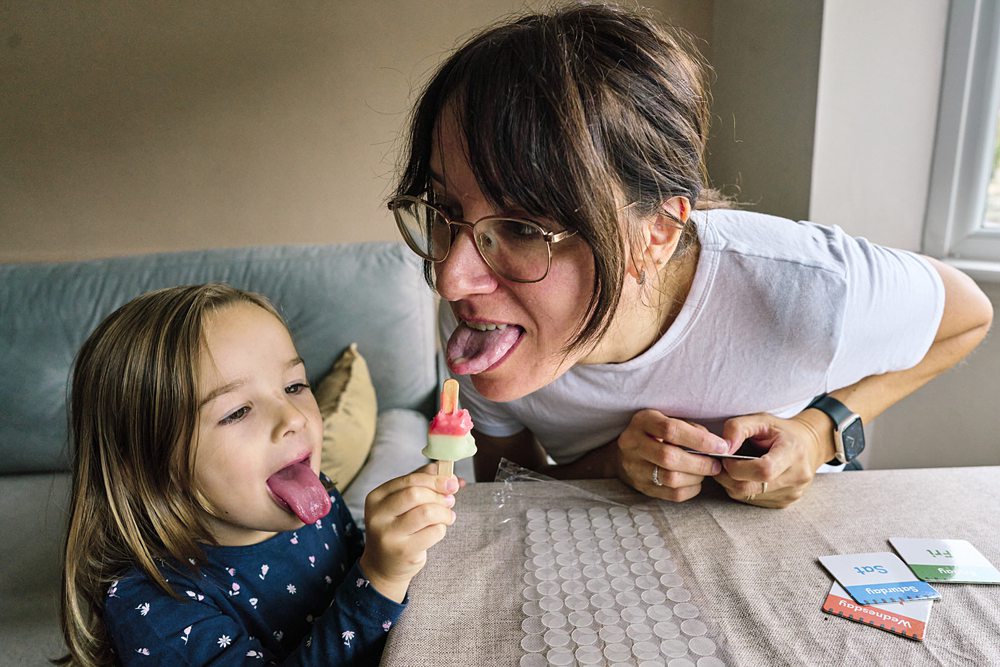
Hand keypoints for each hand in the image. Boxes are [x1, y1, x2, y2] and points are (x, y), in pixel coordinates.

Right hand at [358, 464, 457, 601]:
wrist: (383, 566)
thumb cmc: (397, 528)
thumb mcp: (400, 503)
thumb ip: (419, 482)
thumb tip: (441, 467)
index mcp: (376, 497)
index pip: (409, 480)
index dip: (434, 479)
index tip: (451, 481)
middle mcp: (378, 515)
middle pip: (416, 494)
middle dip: (439, 495)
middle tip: (450, 500)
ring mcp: (389, 535)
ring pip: (427, 513)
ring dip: (444, 512)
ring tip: (448, 516)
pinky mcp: (403, 552)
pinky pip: (433, 532)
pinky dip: (442, 528)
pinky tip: (439, 530)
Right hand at [615, 409, 728, 501]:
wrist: (624, 453)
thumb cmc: (656, 433)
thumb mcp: (668, 420)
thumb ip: (691, 428)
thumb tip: (718, 445)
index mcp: (642, 421)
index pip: (671, 430)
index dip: (699, 439)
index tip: (720, 446)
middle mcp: (633, 444)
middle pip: (669, 457)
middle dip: (700, 463)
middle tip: (716, 464)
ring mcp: (634, 468)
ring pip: (670, 478)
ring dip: (696, 477)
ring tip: (706, 471)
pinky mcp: (641, 487)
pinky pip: (671, 494)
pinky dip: (690, 489)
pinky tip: (695, 481)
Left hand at [715, 412, 829, 507]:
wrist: (807, 446)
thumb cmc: (781, 431)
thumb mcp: (761, 420)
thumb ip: (738, 428)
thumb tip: (722, 448)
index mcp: (793, 452)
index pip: (763, 470)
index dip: (737, 466)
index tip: (727, 456)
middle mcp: (796, 477)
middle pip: (750, 488)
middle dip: (728, 476)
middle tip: (723, 462)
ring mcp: (791, 493)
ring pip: (747, 496)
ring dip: (732, 482)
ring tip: (735, 466)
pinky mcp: (784, 502)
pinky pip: (752, 500)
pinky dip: (742, 488)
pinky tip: (746, 475)